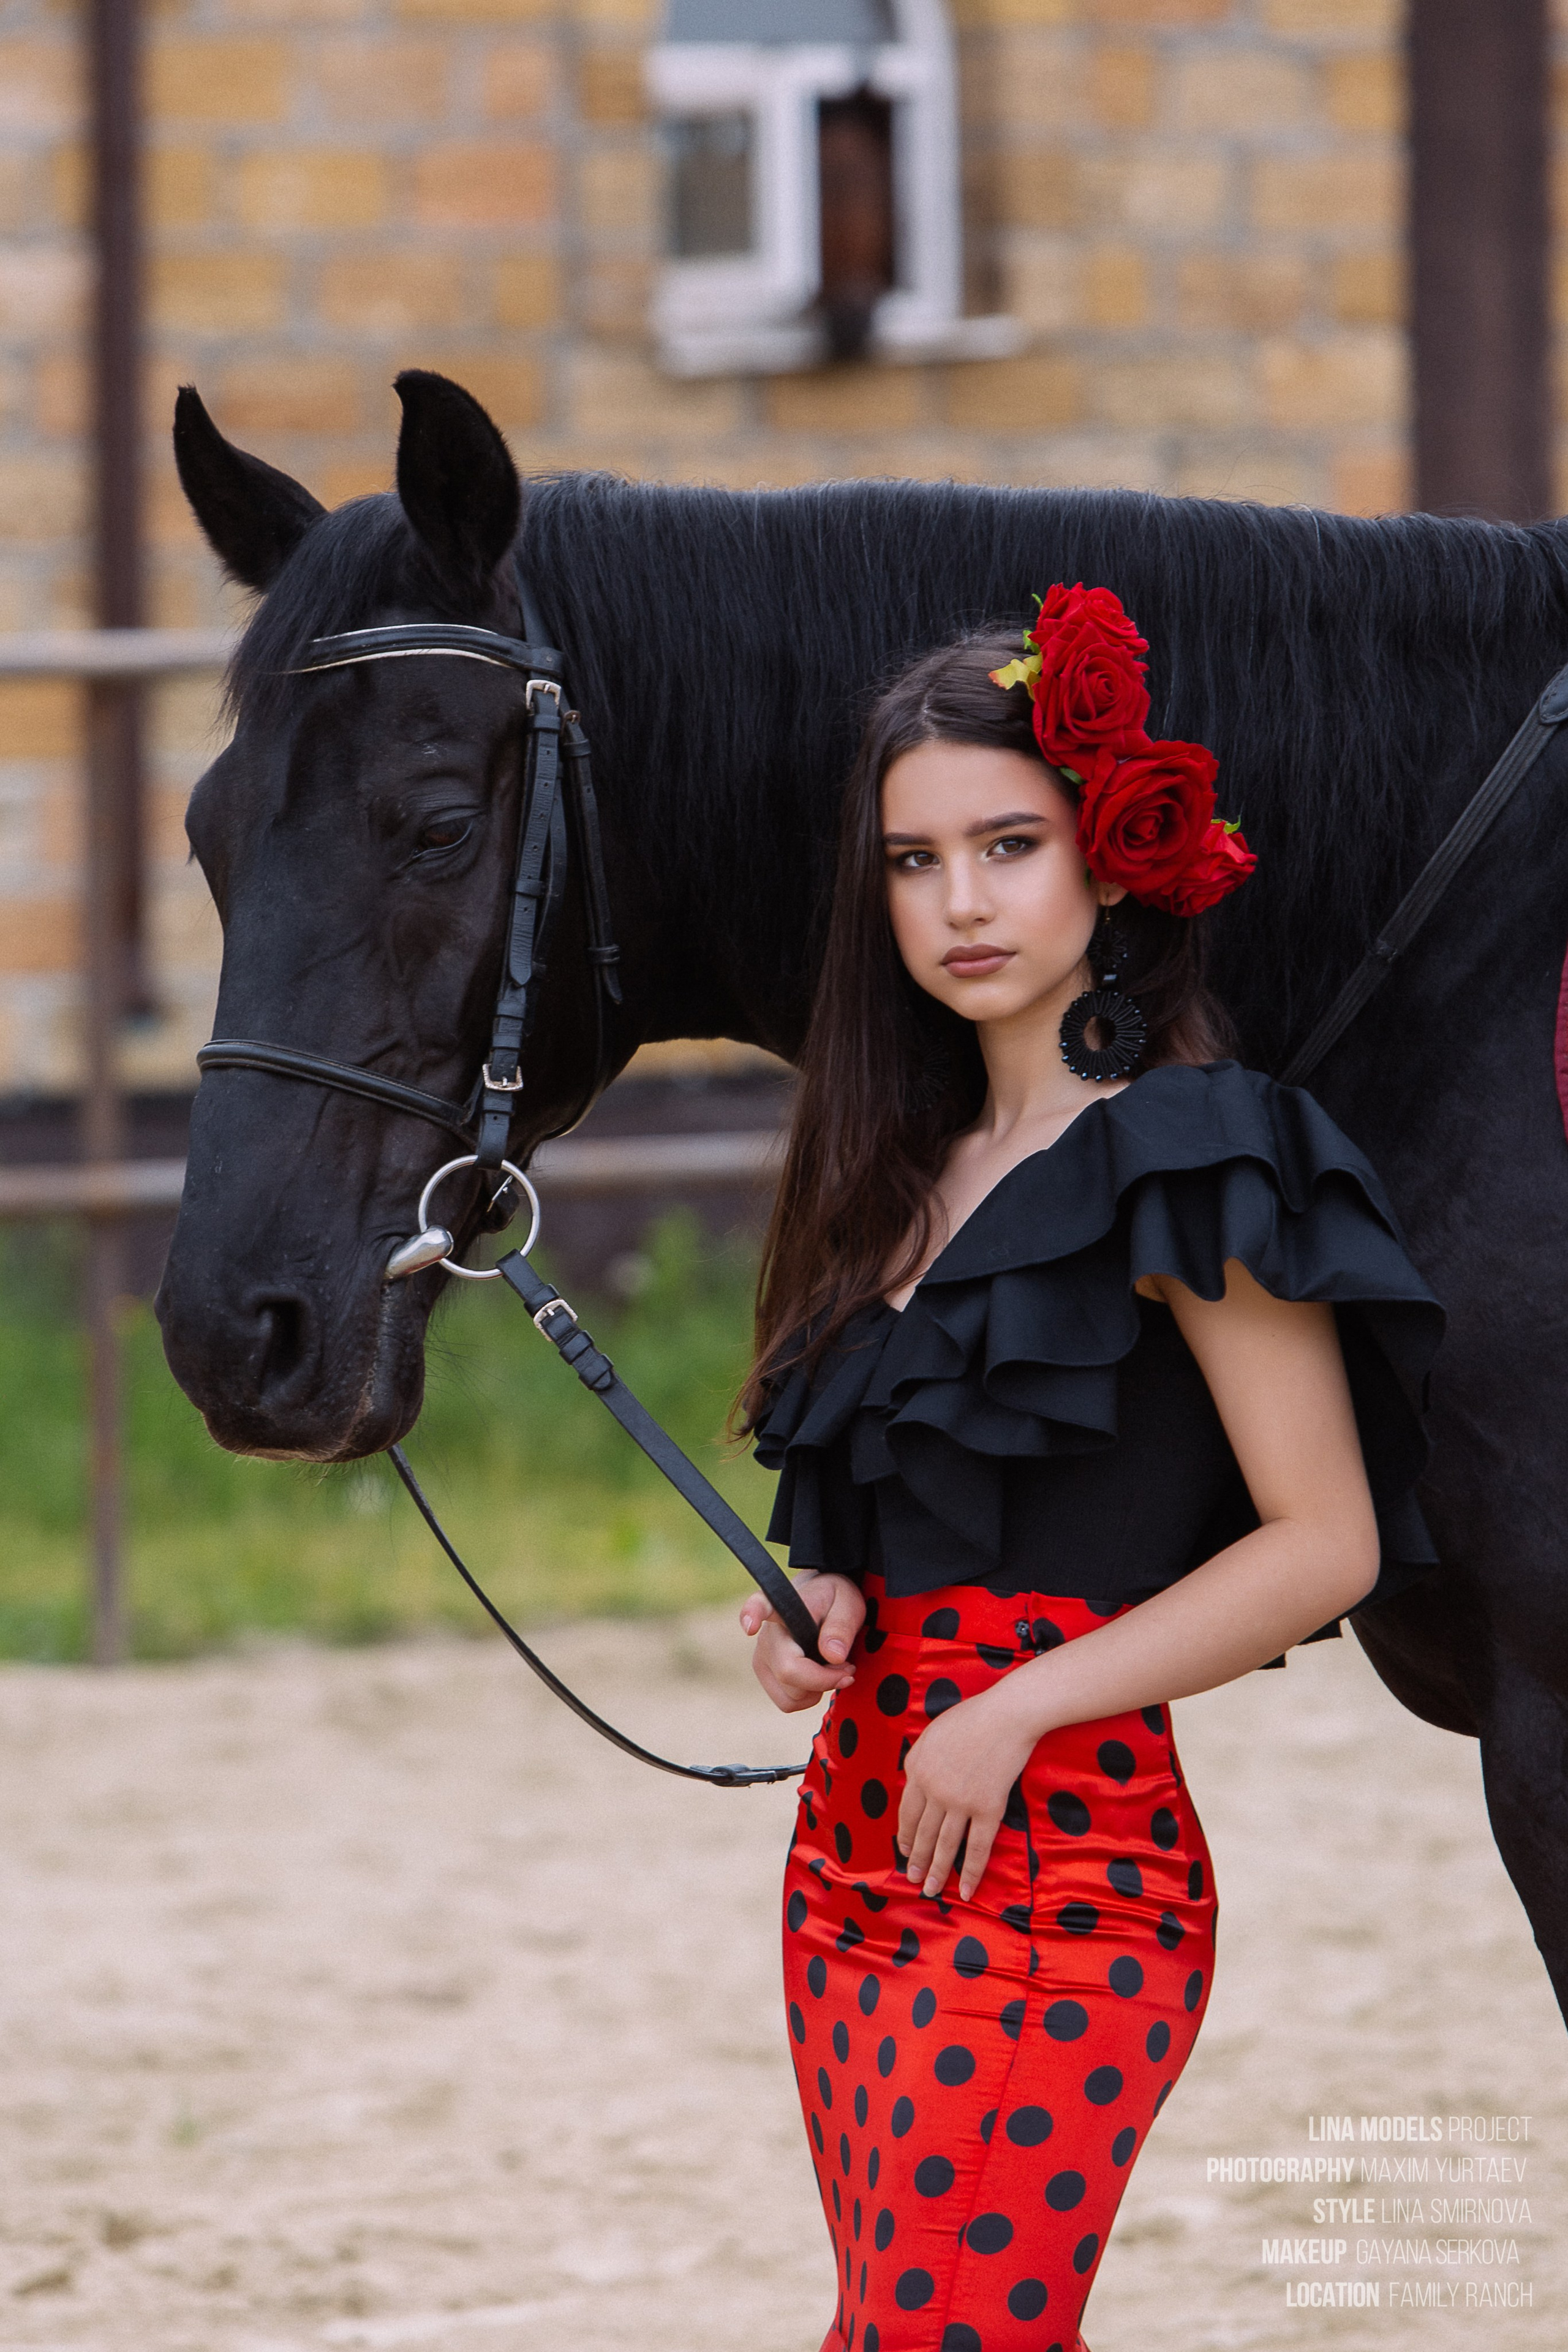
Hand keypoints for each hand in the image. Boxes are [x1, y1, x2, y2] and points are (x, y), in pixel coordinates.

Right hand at [741, 1572, 864, 1713]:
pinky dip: (809, 1696)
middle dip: (826, 1678)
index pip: (761, 1606)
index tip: (750, 1624)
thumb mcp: (848, 1604)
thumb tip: (833, 1656)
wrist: (823, 1607)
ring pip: (791, 1695)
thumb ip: (842, 1626)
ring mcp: (761, 1658)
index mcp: (782, 1608)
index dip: (752, 1615)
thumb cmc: (834, 1602)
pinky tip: (819, 1676)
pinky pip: (788, 1703)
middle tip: (848, 1667)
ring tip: (832, 1667)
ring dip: (819, 1688)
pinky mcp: (765, 1676)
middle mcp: (765, 1635)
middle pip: (789, 1672)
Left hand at [897, 1682, 1039, 1902]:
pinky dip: (971, 1872)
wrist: (1006, 1714)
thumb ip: (922, 1760)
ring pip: (945, 1845)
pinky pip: (977, 1848)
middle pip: (922, 1832)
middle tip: (912, 1879)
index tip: (903, 1850)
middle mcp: (933, 1789)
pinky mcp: (987, 1809)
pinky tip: (964, 1890)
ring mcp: (959, 1801)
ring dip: (936, 1870)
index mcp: (916, 1768)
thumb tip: (918, 1783)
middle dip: (916, 1859)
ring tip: (929, 1889)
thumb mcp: (933, 1734)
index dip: (905, 1835)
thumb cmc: (972, 1717)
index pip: (906, 1812)